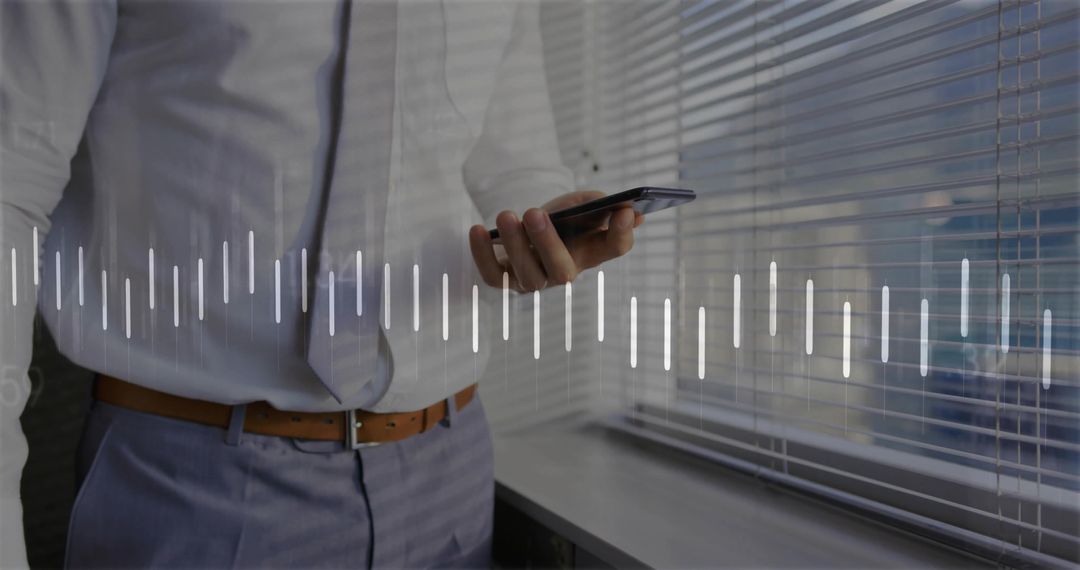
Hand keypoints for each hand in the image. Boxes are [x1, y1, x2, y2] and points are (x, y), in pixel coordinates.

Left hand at [468, 191, 642, 291]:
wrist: (525, 229)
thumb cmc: (558, 218)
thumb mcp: (578, 204)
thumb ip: (597, 204)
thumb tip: (627, 208)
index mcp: (591, 251)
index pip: (614, 248)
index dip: (622, 233)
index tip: (625, 211)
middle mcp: (565, 272)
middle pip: (562, 272)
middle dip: (548, 243)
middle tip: (535, 213)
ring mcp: (534, 281)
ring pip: (527, 274)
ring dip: (515, 245)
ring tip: (506, 215)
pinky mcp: (505, 280)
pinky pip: (493, 276)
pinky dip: (482, 255)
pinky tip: (477, 229)